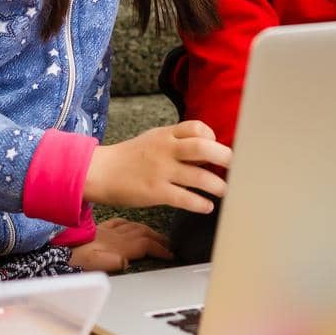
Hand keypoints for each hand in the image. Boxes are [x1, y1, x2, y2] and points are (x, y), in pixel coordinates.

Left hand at [70, 218, 172, 272]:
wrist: (55, 251)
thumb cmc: (73, 260)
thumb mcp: (91, 265)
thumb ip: (110, 262)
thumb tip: (126, 261)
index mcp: (116, 246)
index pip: (145, 245)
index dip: (160, 249)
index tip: (171, 254)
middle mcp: (114, 236)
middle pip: (144, 234)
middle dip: (160, 238)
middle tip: (171, 244)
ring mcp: (107, 232)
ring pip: (134, 227)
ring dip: (149, 230)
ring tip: (158, 235)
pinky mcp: (99, 230)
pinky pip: (120, 223)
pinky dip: (130, 224)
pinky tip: (131, 225)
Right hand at [82, 120, 231, 213]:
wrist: (99, 172)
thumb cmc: (130, 157)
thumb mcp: (154, 140)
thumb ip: (178, 143)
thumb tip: (208, 152)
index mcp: (165, 134)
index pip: (197, 127)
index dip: (212, 136)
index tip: (217, 147)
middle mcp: (165, 150)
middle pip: (203, 147)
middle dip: (224, 157)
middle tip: (235, 166)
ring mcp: (161, 171)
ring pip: (199, 176)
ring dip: (217, 185)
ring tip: (224, 190)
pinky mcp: (155, 192)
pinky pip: (185, 198)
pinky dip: (201, 203)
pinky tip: (206, 207)